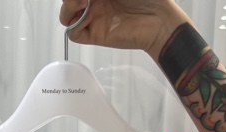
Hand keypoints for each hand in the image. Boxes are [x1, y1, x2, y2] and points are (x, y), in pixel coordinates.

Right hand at [59, 0, 190, 60]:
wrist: (159, 20)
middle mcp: (95, 2)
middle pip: (68, 0)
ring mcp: (94, 18)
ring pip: (67, 15)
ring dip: (69, 7)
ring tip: (83, 2)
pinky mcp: (96, 35)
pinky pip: (74, 33)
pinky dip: (75, 24)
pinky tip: (89, 16)